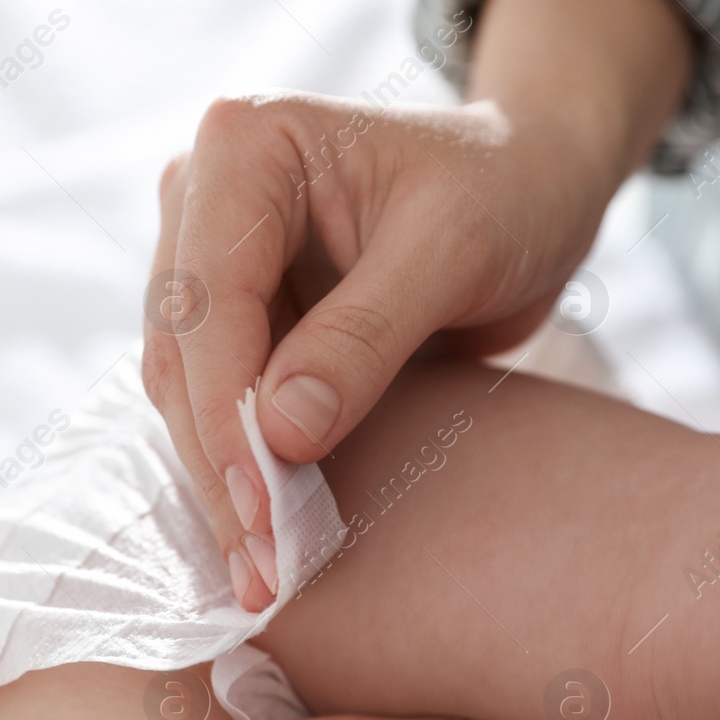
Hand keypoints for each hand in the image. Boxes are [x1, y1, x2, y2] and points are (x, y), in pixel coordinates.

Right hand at [141, 0, 692, 610]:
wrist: (536, 186)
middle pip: (182, 353)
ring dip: (224, 482)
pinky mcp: (244, 314)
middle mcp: (208, 197)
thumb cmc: (508, 191)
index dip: (228, 414)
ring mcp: (217, 259)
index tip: (260, 510)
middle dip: (220, 466)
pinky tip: (270, 536)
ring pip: (188, 390)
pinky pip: (223, 401)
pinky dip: (245, 467)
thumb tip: (279, 436)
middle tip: (261, 572)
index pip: (208, 300)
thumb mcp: (453, 252)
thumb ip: (364, 338)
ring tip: (264, 574)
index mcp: (246, 145)